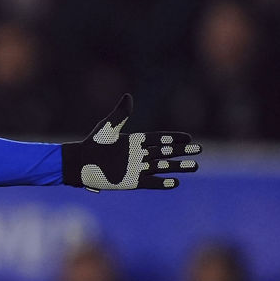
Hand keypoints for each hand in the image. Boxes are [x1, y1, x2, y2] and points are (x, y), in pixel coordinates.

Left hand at [61, 94, 200, 190]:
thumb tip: (129, 97)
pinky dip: (163, 183)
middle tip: (199, 150)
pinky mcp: (131, 182)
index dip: (174, 138)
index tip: (189, 138)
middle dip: (182, 152)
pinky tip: (176, 183)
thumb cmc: (92, 144)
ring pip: (162, 167)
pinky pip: (151, 182)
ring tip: (195, 166)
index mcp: (134, 142)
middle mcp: (138, 155)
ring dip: (178, 167)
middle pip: (165, 153)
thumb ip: (120, 114)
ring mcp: (136, 169)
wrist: (79, 164)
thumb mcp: (107, 127)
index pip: (159, 139)